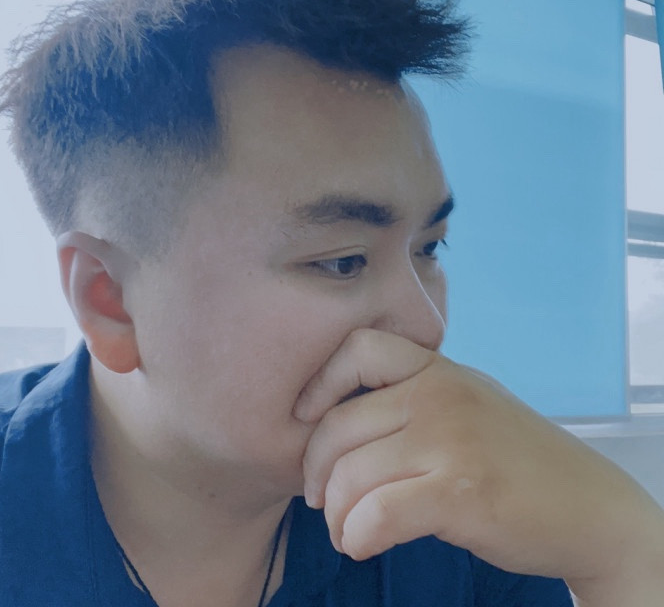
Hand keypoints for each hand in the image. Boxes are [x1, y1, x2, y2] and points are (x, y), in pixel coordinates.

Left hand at [294, 329, 663, 603]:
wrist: (587, 506)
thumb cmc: (514, 455)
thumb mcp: (466, 402)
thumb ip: (412, 399)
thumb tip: (335, 422)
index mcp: (438, 368)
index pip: (359, 347)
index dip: (320, 382)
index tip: (305, 417)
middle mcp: (440, 394)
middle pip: (339, 425)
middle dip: (314, 470)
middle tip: (319, 498)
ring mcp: (451, 440)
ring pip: (351, 476)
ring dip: (335, 515)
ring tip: (344, 530)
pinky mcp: (460, 492)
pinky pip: (376, 514)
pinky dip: (355, 536)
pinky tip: (360, 545)